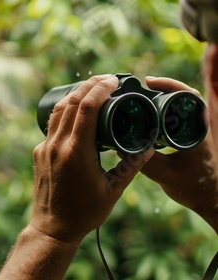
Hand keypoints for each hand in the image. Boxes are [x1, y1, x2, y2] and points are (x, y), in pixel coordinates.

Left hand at [31, 75, 153, 242]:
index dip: (100, 88)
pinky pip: (51, 125)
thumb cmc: (84, 212)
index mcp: (76, 152)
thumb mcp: (113, 190)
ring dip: (74, 95)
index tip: (114, 80)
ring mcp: (44, 148)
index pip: (86, 107)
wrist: (52, 228)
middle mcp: (56, 145)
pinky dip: (65, 113)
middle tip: (106, 79)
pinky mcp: (38, 153)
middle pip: (71, 102)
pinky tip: (76, 113)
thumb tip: (148, 147)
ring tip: (92, 89)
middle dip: (88, 85)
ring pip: (57, 111)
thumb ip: (131, 166)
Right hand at [141, 76, 217, 231]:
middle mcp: (198, 126)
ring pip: (179, 106)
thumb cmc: (193, 188)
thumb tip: (119, 148)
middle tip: (140, 86)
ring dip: (161, 98)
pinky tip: (147, 112)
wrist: (208, 198)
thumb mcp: (165, 175)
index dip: (169, 85)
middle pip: (182, 96)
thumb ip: (143, 162)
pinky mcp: (187, 136)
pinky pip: (175, 116)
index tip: (149, 83)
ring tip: (140, 96)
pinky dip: (161, 110)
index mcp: (196, 131)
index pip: (187, 97)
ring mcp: (193, 130)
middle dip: (162, 88)